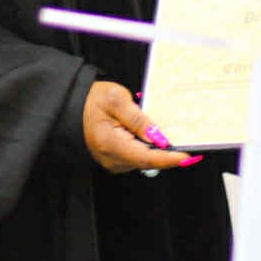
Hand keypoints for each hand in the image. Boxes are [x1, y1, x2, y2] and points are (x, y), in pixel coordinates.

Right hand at [83, 81, 198, 173]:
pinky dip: (146, 146)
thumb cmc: (91, 100)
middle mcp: (111, 158)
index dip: (168, 158)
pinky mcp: (115, 160)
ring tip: (156, 127)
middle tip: (183, 137)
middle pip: (147, 160)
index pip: (146, 158)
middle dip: (166, 151)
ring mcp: (113, 161)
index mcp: (110, 143)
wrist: (73, 106)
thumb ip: (138, 118)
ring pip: (144, 159)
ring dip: (155, 147)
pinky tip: (147, 133)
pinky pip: (137, 156)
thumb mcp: (116, 99)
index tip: (187, 157)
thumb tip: (158, 136)